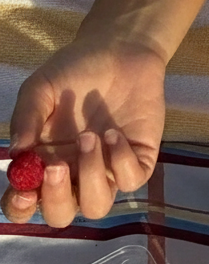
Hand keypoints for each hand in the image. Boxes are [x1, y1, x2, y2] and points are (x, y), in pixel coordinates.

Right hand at [1, 30, 165, 226]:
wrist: (120, 49)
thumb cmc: (74, 70)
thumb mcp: (40, 88)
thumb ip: (26, 118)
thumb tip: (16, 153)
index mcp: (43, 162)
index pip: (25, 203)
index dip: (20, 207)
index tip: (24, 192)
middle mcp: (73, 174)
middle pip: (61, 214)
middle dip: (56, 199)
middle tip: (56, 166)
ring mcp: (107, 169)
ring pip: (97, 205)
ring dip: (90, 176)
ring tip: (90, 137)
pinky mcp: (138, 159)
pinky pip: (130, 180)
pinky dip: (121, 161)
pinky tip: (114, 133)